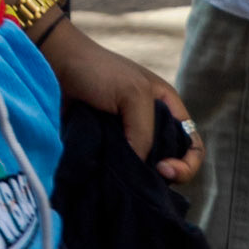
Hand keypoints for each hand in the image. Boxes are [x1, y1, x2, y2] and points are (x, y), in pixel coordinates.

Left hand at [42, 18, 204, 180]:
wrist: (57, 67)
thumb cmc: (98, 71)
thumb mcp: (133, 94)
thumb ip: (144, 133)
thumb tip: (141, 168)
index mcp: (167, 108)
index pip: (192, 146)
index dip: (187, 163)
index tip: (164, 169)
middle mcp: (151, 125)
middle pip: (170, 164)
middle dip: (162, 176)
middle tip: (143, 181)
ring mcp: (127, 138)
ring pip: (142, 171)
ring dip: (137, 179)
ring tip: (124, 181)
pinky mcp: (105, 148)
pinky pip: (119, 170)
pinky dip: (117, 178)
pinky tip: (110, 180)